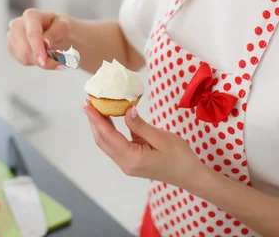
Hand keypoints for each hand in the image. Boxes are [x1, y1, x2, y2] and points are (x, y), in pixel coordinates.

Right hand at [7, 8, 69, 69]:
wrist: (57, 32)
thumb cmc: (61, 28)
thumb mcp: (64, 28)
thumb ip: (55, 34)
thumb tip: (46, 42)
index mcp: (31, 15)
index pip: (32, 34)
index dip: (37, 49)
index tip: (43, 62)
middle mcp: (18, 24)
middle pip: (25, 49)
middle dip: (41, 59)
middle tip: (58, 61)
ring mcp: (12, 35)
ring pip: (24, 57)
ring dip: (40, 61)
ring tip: (51, 55)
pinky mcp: (11, 46)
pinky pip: (22, 60)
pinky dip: (35, 62)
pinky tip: (41, 54)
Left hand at [83, 99, 205, 190]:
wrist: (191, 176)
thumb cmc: (180, 157)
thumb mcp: (162, 138)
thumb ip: (141, 126)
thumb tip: (126, 111)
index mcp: (132, 158)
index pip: (108, 136)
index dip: (96, 119)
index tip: (87, 105)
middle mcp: (126, 163)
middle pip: (103, 141)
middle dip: (94, 122)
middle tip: (87, 102)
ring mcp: (128, 164)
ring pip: (107, 143)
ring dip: (100, 126)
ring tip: (95, 109)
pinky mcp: (132, 161)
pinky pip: (116, 145)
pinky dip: (110, 131)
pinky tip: (110, 119)